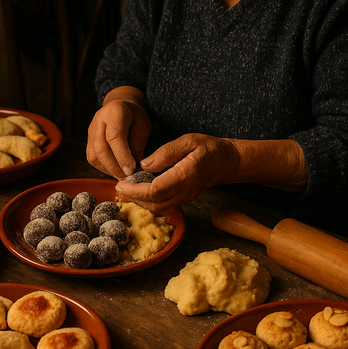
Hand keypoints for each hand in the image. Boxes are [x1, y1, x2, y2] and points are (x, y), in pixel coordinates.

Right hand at [86, 90, 150, 179]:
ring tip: (122, 175)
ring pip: (94, 156)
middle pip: (101, 148)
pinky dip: (104, 167)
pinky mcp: (88, 140)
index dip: (122, 155)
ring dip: (108, 169)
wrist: (120, 107)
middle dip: (114, 166)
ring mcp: (91, 131)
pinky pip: (93, 158)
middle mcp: (98, 120)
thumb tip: (131, 168)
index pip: (114, 136)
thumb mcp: (143, 126)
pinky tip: (115, 170)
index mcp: (114, 112)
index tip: (131, 170)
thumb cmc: (135, 117)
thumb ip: (137, 145)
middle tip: (127, 177)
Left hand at [115, 133, 239, 210]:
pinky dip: (149, 200)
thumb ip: (167, 152)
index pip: (157, 190)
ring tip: (127, 188)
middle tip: (119, 186)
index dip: (136, 190)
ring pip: (159, 207)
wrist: (227, 161)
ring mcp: (186, 197)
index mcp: (186, 175)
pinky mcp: (184, 199)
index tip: (121, 184)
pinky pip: (164, 205)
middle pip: (155, 203)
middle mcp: (186, 191)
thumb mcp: (188, 141)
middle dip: (134, 197)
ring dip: (141, 201)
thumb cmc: (209, 148)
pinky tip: (141, 189)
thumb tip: (144, 164)